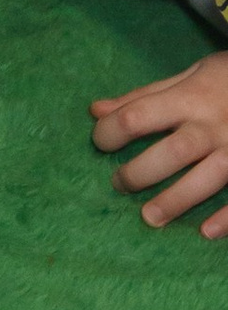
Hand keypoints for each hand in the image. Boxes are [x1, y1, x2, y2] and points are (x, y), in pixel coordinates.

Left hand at [92, 55, 227, 233]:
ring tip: (149, 218)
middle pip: (172, 152)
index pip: (138, 115)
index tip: (101, 142)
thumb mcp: (188, 76)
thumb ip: (144, 96)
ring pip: (207, 178)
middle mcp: (213, 125)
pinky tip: (206, 232)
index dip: (110, 131)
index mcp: (191, 98)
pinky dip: (227, 217)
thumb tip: (95, 111)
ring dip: (176, 200)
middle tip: (119, 184)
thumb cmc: (227, 80)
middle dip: (140, 172)